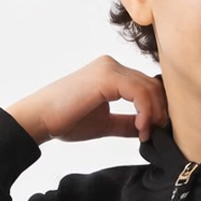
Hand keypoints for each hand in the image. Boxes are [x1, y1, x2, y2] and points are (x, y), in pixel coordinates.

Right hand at [4, 56, 168, 146]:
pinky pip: (139, 93)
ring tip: (146, 134)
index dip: (156, 110)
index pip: (147, 86)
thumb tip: (149, 129)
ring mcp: (109, 68)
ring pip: (149, 88)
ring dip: (154, 114)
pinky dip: (145, 112)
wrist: (40, 119)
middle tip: (155, 135)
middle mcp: (112, 65)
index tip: (151, 133)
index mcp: (111, 73)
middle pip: (152, 84)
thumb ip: (127, 123)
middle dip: (160, 111)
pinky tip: (140, 129)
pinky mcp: (106, 77)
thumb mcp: (105, 123)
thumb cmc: (66, 121)